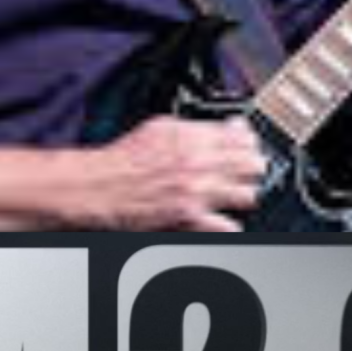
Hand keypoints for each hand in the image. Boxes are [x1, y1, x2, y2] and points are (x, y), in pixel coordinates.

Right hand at [92, 114, 268, 231]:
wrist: (98, 186)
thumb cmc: (123, 160)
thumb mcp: (160, 128)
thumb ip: (196, 126)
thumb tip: (229, 124)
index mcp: (191, 136)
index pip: (243, 136)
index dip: (249, 143)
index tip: (248, 148)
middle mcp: (198, 161)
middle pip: (253, 164)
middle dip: (252, 169)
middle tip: (245, 173)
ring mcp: (196, 190)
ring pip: (249, 194)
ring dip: (243, 197)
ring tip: (233, 197)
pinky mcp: (189, 217)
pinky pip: (228, 226)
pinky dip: (228, 225)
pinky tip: (221, 220)